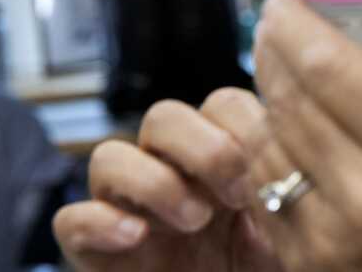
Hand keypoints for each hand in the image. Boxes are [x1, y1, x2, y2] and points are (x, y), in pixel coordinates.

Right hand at [53, 88, 282, 271]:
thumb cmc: (268, 267)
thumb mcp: (288, 223)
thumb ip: (282, 177)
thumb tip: (290, 133)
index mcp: (220, 155)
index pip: (219, 104)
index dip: (240, 128)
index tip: (265, 172)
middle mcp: (171, 172)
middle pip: (163, 117)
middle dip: (200, 148)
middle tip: (236, 194)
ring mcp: (130, 209)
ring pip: (108, 156)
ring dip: (152, 183)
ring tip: (196, 221)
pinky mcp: (97, 251)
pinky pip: (71, 219)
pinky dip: (99, 223)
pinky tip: (136, 237)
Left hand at [248, 0, 361, 271]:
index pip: (333, 70)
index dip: (295, 27)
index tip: (282, 3)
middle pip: (289, 101)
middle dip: (270, 54)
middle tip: (272, 27)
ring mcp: (332, 235)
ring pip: (265, 146)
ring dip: (261, 101)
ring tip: (271, 74)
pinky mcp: (308, 265)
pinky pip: (264, 195)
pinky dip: (263, 155)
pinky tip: (276, 133)